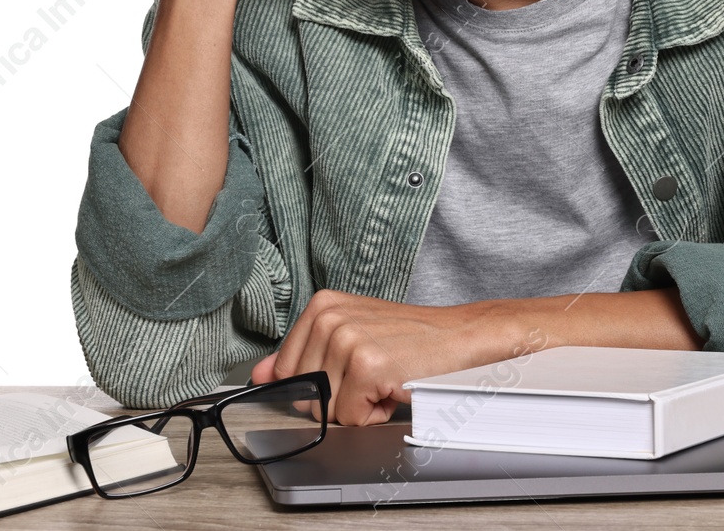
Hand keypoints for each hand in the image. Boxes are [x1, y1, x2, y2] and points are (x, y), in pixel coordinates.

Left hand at [248, 290, 531, 426]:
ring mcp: (346, 339)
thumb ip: (303, 355)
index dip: (321, 384)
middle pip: (304, 394)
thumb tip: (260, 373)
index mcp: (321, 305)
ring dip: (358, 407)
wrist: (463, 338)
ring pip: (325, 409)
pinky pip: (350, 417)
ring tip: (385, 378)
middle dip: (339, 398)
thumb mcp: (352, 337)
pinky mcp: (366, 365)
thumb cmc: (412, 341)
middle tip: (374, 374)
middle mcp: (328, 317)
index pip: (287, 372)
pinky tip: (393, 387)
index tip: (350, 369)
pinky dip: (374, 414)